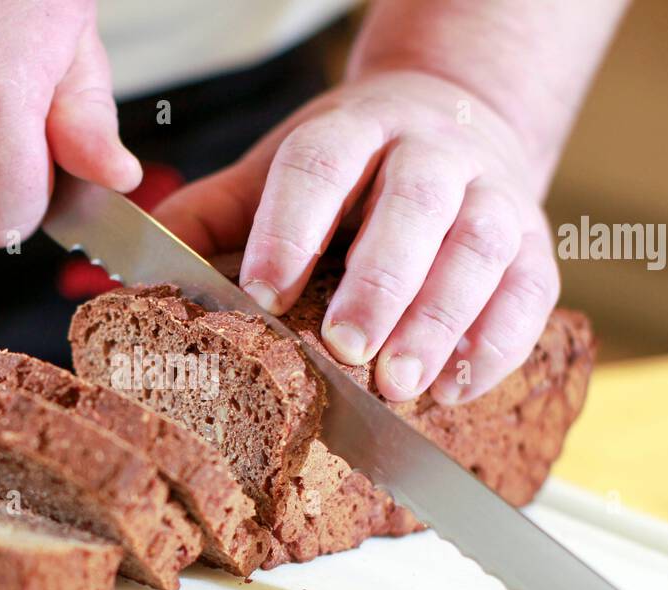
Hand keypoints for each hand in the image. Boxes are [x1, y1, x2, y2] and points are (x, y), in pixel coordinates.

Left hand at [153, 70, 559, 404]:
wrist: (456, 123)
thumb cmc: (352, 169)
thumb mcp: (277, 170)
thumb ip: (213, 217)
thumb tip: (132, 278)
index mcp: (355, 129)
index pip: (321, 165)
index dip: (290, 228)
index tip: (262, 292)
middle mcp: (432, 153)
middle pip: (415, 206)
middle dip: (382, 282)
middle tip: (347, 349)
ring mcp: (494, 195)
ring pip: (481, 249)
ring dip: (444, 320)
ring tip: (402, 384)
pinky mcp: (535, 244)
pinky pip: (532, 291)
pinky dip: (499, 343)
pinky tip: (458, 388)